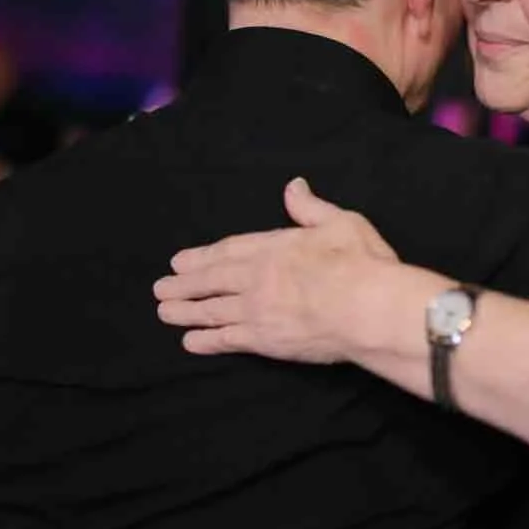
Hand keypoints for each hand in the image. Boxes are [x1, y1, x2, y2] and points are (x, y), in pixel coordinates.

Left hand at [154, 177, 398, 360]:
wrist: (368, 309)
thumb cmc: (360, 263)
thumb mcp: (340, 222)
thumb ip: (311, 208)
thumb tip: (293, 186)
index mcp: (274, 247)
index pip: (229, 251)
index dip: (202, 257)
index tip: (180, 262)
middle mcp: (257, 277)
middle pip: (211, 280)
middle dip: (184, 285)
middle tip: (160, 289)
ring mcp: (257, 310)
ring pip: (212, 311)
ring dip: (186, 312)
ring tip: (164, 313)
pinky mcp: (264, 341)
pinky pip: (227, 340)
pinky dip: (206, 341)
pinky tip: (190, 342)